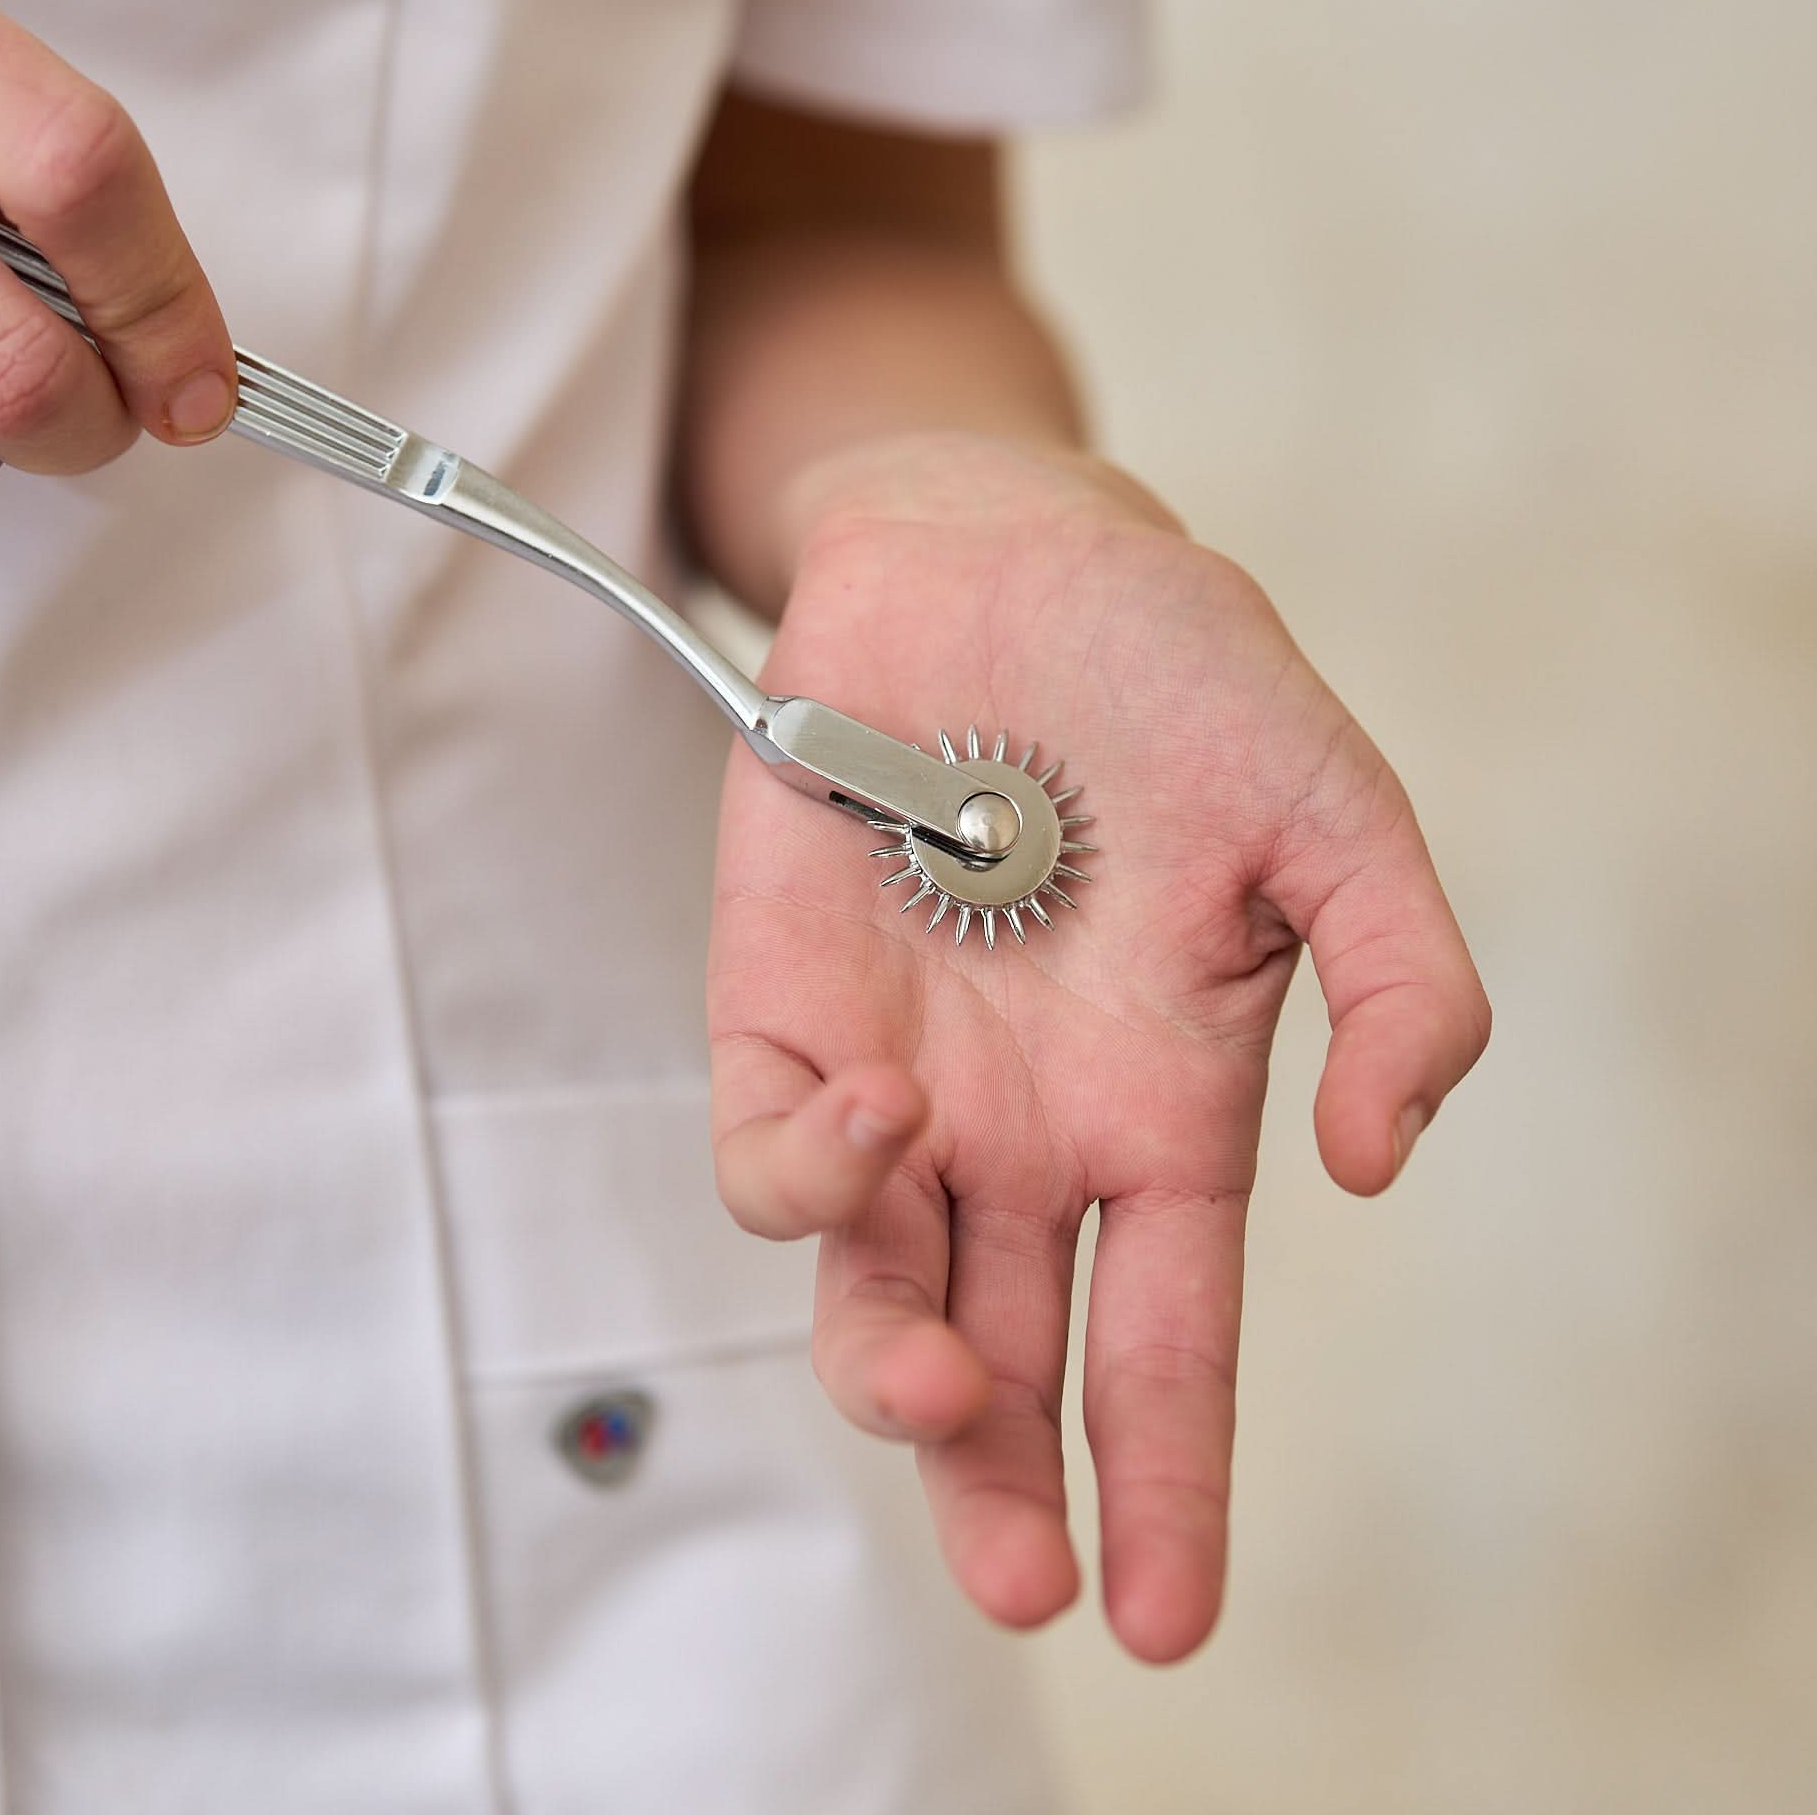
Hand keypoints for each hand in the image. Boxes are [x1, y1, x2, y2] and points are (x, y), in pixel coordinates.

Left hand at [707, 434, 1489, 1660]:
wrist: (993, 553)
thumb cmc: (1170, 674)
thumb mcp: (1330, 813)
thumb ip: (1400, 979)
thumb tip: (1378, 1165)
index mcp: (1158, 1111)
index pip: (1168, 1338)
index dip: (1171, 1483)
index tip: (1167, 1617)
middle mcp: (1020, 1128)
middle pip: (1005, 1357)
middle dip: (1003, 1488)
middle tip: (1025, 1582)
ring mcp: (894, 1080)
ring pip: (871, 1291)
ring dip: (895, 1374)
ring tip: (936, 1389)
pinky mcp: (776, 1009)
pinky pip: (770, 1150)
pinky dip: (806, 1181)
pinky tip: (873, 1133)